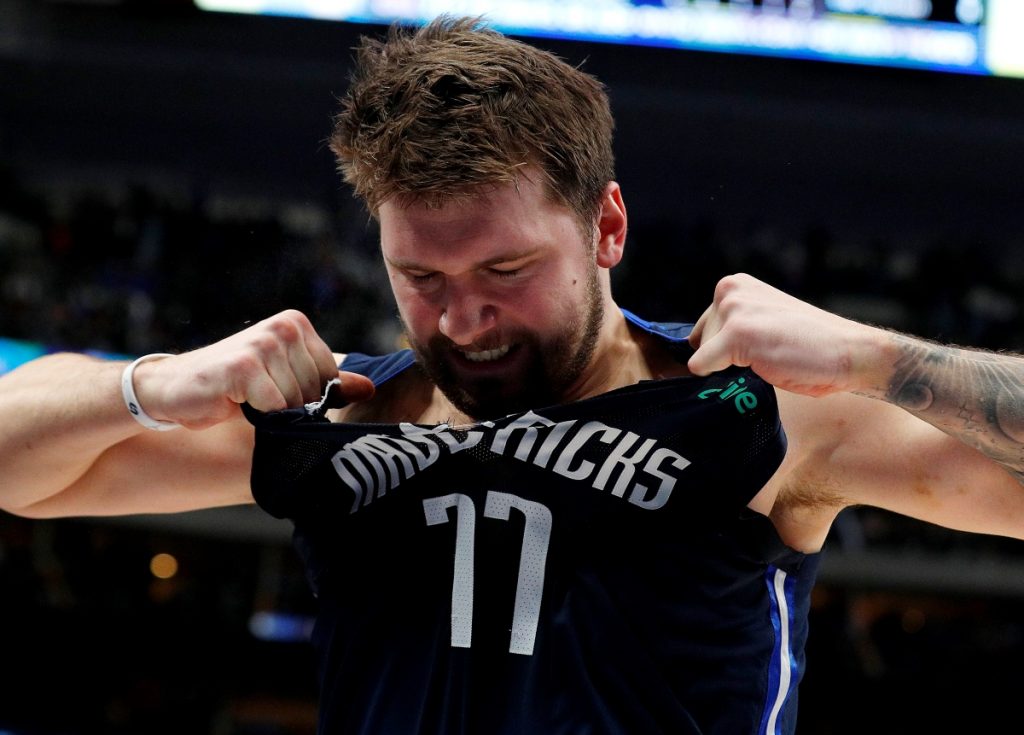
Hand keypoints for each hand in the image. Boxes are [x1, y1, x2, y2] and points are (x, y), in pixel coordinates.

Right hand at [131, 310, 374, 428]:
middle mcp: (284, 327)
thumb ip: (328, 383)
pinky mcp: (244, 366)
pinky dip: (258, 415)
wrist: (175, 388)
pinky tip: (234, 400)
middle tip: (257, 397)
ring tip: (245, 398)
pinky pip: (275, 408)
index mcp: (296, 324)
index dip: (308, 396)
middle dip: (290, 406)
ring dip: (272, 412)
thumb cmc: (233, 386)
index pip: (330, 377)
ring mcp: (264, 344)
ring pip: (297, 402)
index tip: (276, 390)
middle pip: (316, 391)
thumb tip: (369, 388)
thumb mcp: (285, 380)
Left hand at [687, 274, 887, 396]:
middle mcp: (729, 290)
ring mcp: (732, 309)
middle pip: (698, 342)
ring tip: (769, 356)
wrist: (849, 352)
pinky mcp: (735, 334)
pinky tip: (761, 364)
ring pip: (701, 356)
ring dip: (731, 366)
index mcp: (734, 285)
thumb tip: (694, 356)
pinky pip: (702, 367)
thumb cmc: (809, 344)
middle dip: (725, 357)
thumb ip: (731, 326)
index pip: (702, 329)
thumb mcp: (762, 322)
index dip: (723, 348)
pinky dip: (723, 377)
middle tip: (767, 352)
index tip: (757, 347)